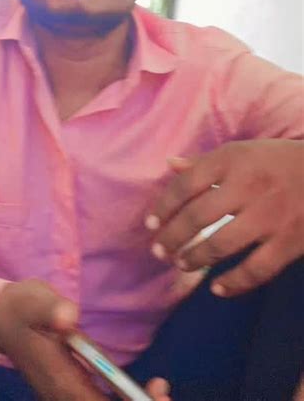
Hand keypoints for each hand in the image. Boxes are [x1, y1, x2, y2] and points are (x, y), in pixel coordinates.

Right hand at [0, 279, 171, 400]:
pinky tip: (144, 388)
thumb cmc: (22, 308)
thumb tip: (68, 317)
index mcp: (60, 381)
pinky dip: (124, 400)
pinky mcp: (72, 388)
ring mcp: (68, 394)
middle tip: (163, 391)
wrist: (1, 317)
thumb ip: (52, 309)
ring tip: (160, 389)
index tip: (155, 394)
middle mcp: (65, 396)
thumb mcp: (35, 301)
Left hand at [146, 140, 303, 296]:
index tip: (150, 224)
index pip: (187, 183)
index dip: (164, 206)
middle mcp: (247, 186)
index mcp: (233, 159)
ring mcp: (269, 215)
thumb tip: (170, 165)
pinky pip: (256, 269)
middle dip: (173, 236)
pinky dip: (234, 283)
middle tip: (159, 251)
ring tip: (182, 264)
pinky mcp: (289, 241)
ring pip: (221, 244)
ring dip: (195, 258)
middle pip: (198, 215)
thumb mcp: (243, 152)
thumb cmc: (280, 161)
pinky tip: (217, 288)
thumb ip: (206, 162)